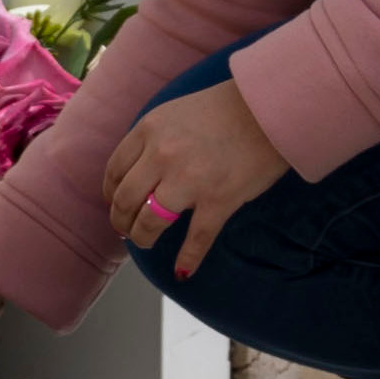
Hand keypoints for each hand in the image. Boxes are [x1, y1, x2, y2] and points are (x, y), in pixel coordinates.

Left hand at [103, 79, 289, 277]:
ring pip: (150, 222)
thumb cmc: (226, 107)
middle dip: (122, 220)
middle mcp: (162, 156)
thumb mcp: (175, 112)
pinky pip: (196, 238)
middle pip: (126, 200)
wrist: (268, 107)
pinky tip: (182, 271)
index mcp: (149, 130)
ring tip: (146, 241)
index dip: (111, 193)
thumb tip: (140, 171)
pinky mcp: (218, 200)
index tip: (115, 203)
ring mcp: (189, 181)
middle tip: (126, 229)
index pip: (115, 171)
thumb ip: (154, 138)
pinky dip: (187, 260)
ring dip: (142, 237)